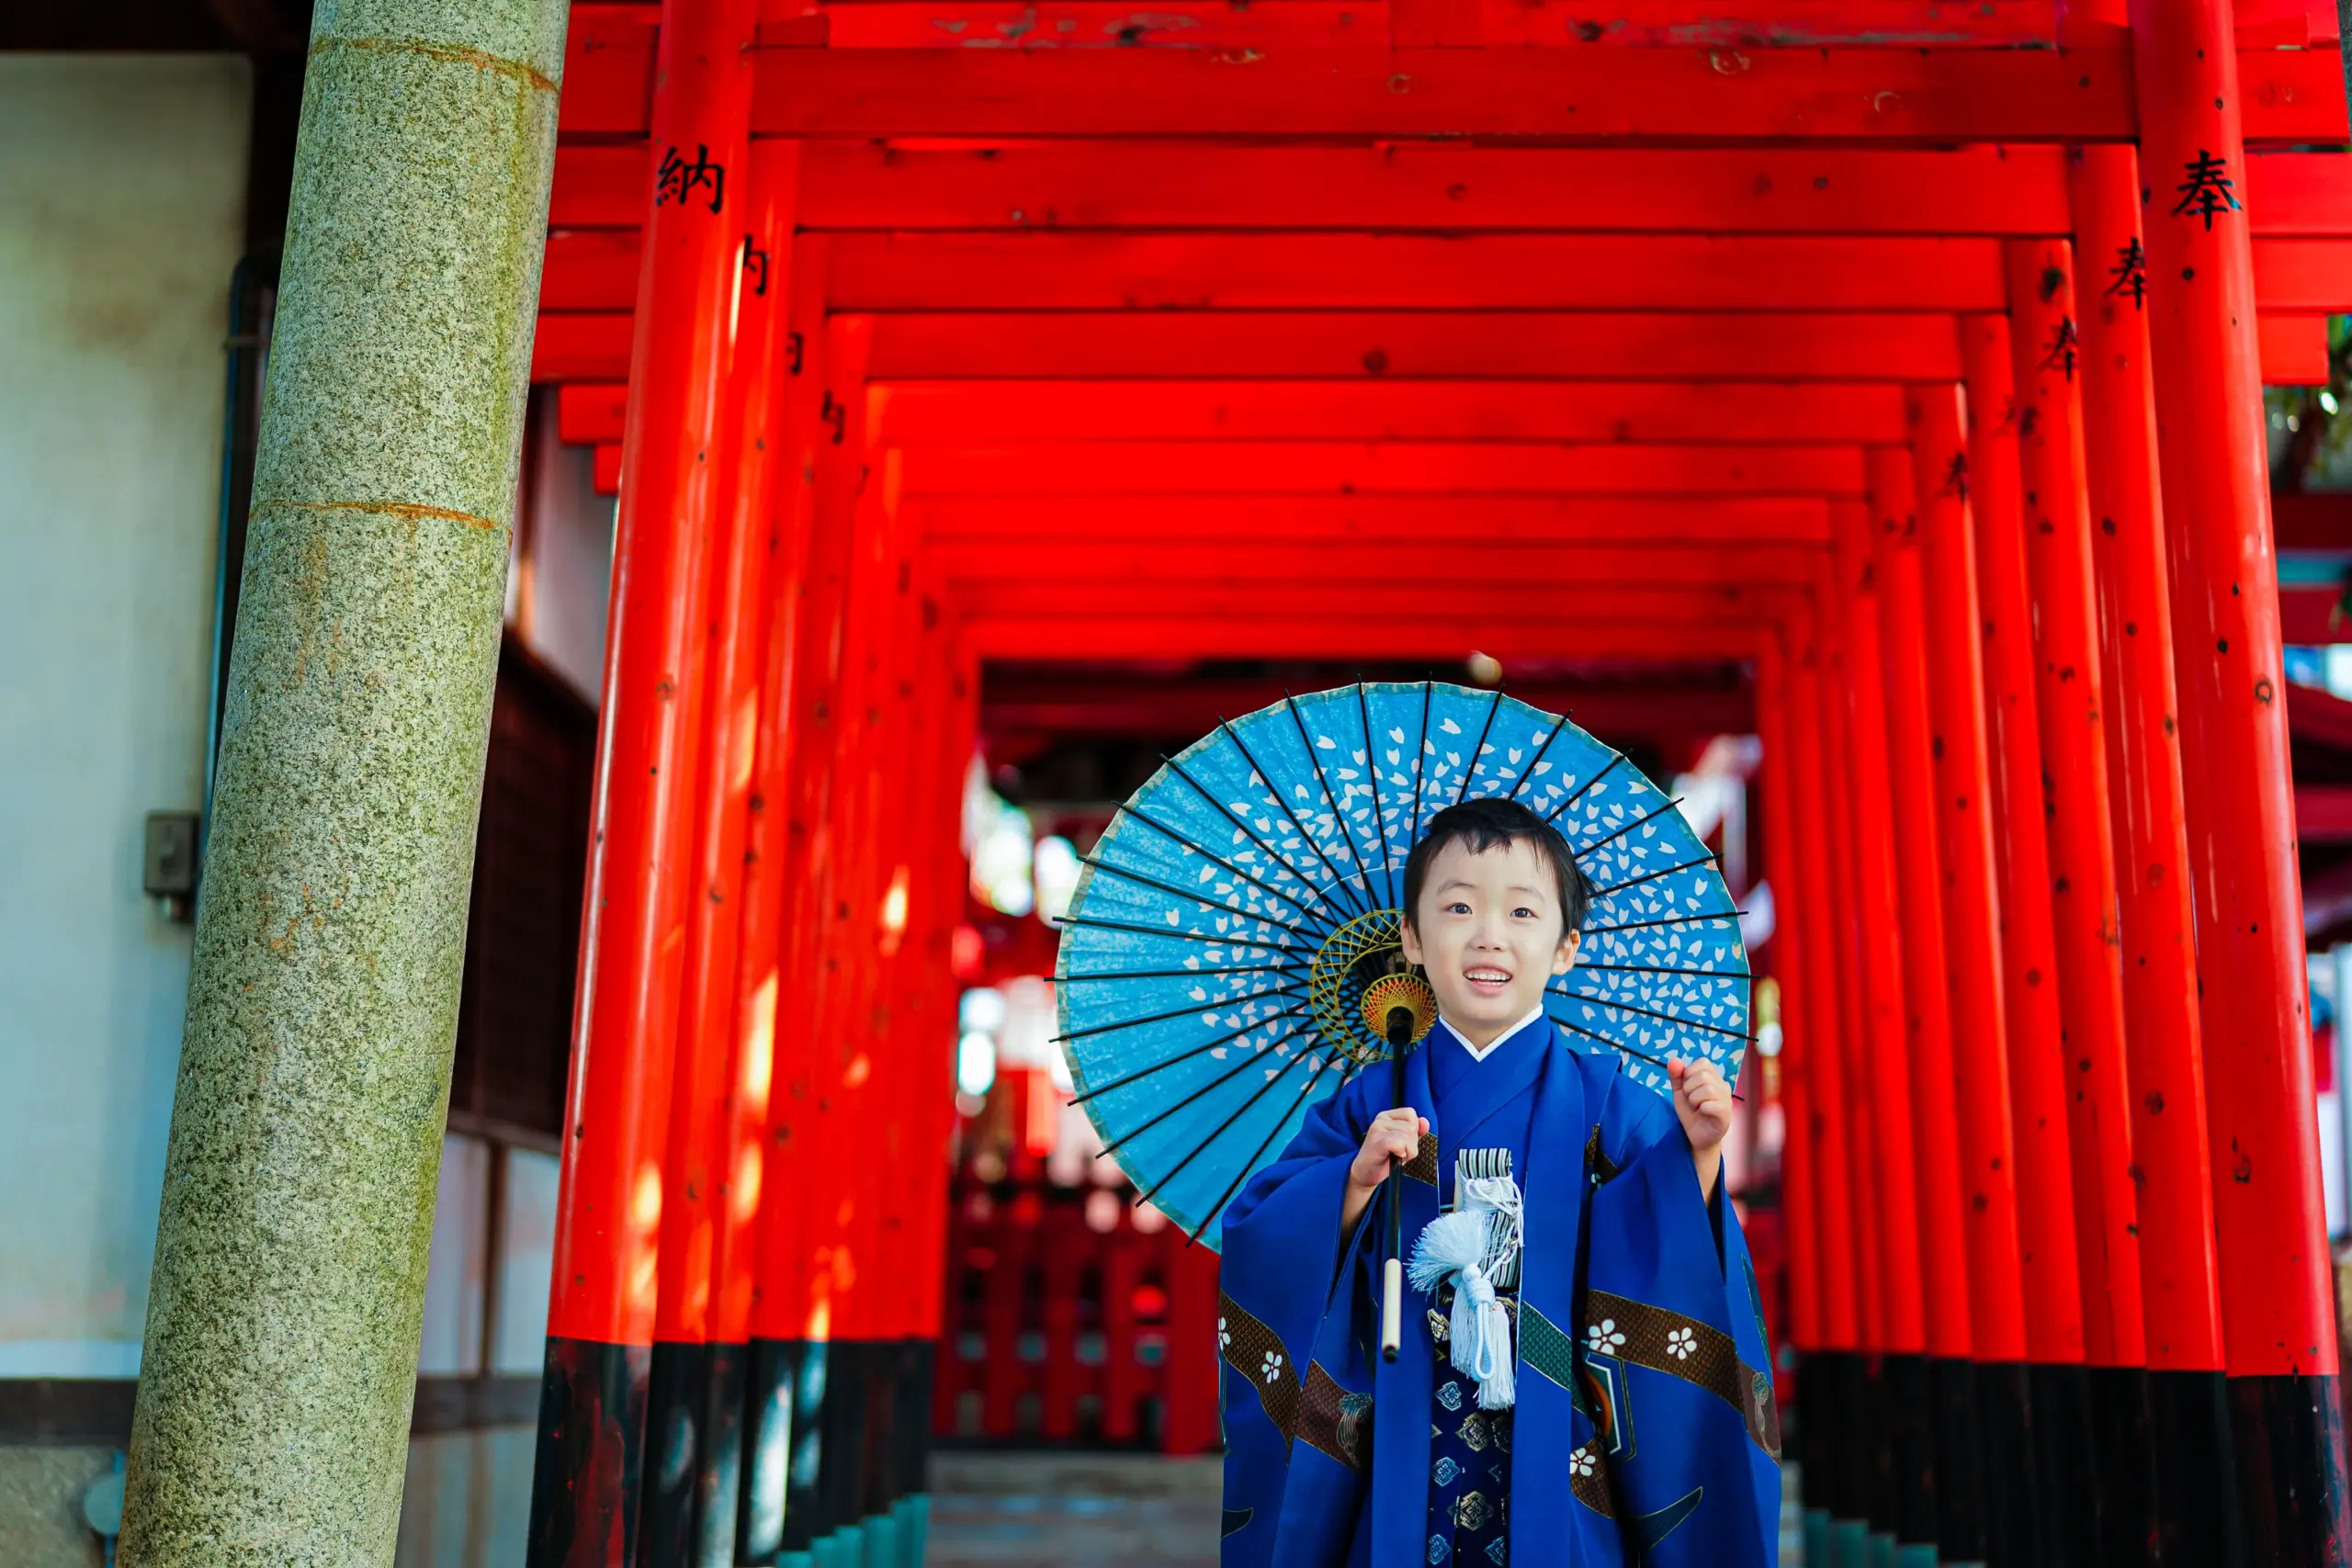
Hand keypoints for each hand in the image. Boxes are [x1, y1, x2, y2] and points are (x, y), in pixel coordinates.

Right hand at [1349, 1107, 1427, 1191]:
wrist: (1365, 1174)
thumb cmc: (1385, 1158)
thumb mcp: (1404, 1143)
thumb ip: (1415, 1131)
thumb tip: (1425, 1122)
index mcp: (1387, 1116)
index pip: (1410, 1114)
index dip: (1413, 1130)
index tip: (1402, 1142)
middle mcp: (1381, 1118)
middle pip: (1412, 1127)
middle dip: (1411, 1144)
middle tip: (1397, 1152)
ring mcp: (1378, 1128)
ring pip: (1408, 1136)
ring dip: (1407, 1151)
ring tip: (1395, 1155)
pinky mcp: (1378, 1141)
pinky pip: (1400, 1143)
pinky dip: (1402, 1153)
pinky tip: (1393, 1156)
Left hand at [1668, 1057, 1732, 1198]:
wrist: (1696, 1137)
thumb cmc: (1691, 1112)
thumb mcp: (1679, 1092)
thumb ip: (1676, 1076)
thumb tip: (1673, 1059)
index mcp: (1714, 1077)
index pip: (1703, 1062)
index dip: (1689, 1073)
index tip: (1687, 1088)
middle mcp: (1723, 1086)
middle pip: (1703, 1076)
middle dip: (1689, 1089)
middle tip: (1691, 1101)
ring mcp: (1727, 1100)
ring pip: (1708, 1089)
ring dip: (1694, 1100)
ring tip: (1696, 1107)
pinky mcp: (1726, 1115)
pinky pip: (1713, 1105)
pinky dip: (1702, 1108)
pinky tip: (1702, 1113)